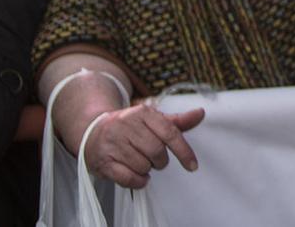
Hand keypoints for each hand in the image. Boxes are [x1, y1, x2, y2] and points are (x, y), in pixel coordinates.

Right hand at [85, 102, 206, 188]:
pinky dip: (137, 181)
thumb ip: (176, 121)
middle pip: (157, 152)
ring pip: (143, 166)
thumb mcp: (152, 120)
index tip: (192, 166)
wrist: (93, 130)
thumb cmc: (129, 127)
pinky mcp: (103, 162)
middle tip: (155, 159)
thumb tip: (200, 113)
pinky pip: (128, 178)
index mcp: (142, 113)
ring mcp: (113, 144)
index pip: (169, 133)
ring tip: (140, 162)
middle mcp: (126, 126)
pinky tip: (137, 176)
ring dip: (147, 170)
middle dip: (160, 161)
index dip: (183, 151)